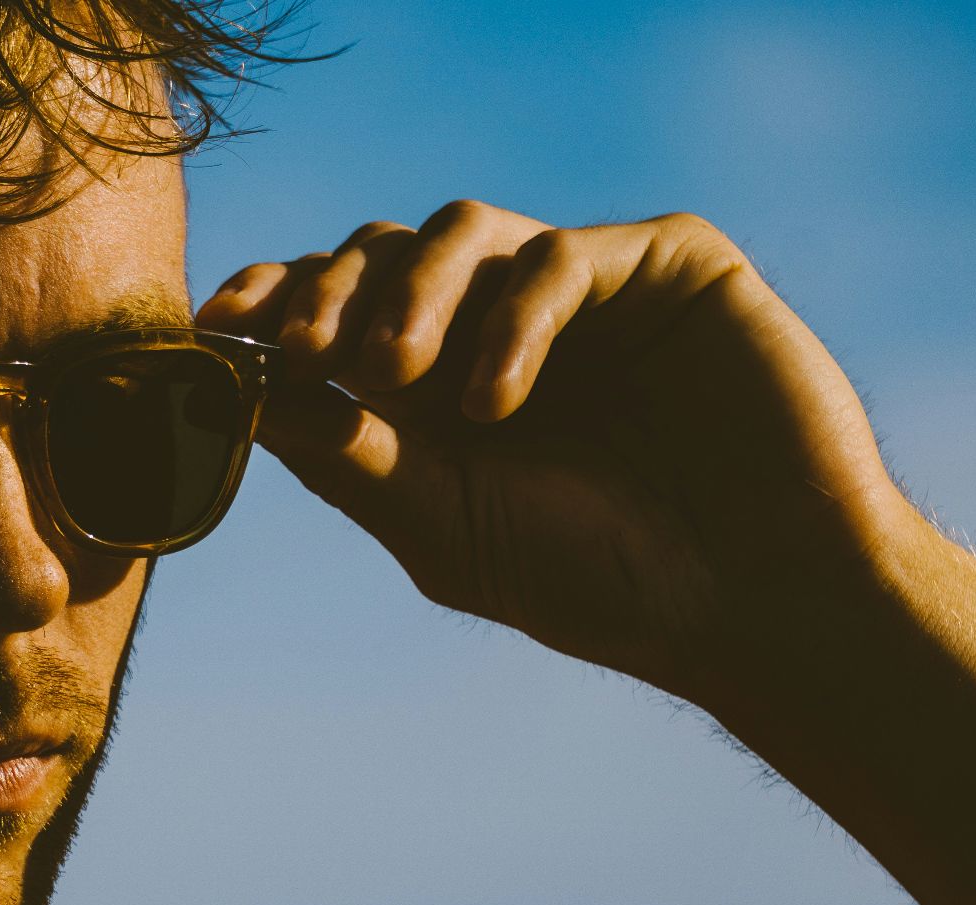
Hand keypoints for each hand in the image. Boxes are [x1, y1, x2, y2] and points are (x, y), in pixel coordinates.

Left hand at [195, 201, 906, 702]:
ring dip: (409, 292)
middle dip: (330, 294)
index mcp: (435, 379)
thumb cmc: (601, 577)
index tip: (218, 326)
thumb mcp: (443, 525)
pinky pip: (557, 256)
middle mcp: (496, 321)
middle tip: (312, 354)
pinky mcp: (663, 264)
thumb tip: (240, 397)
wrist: (758, 603)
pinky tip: (494, 403)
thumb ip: (346, 458)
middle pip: (377, 250)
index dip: (271, 301)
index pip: (332, 308)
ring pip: (458, 230)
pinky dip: (510, 322)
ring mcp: (579, 287)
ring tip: (396, 377)